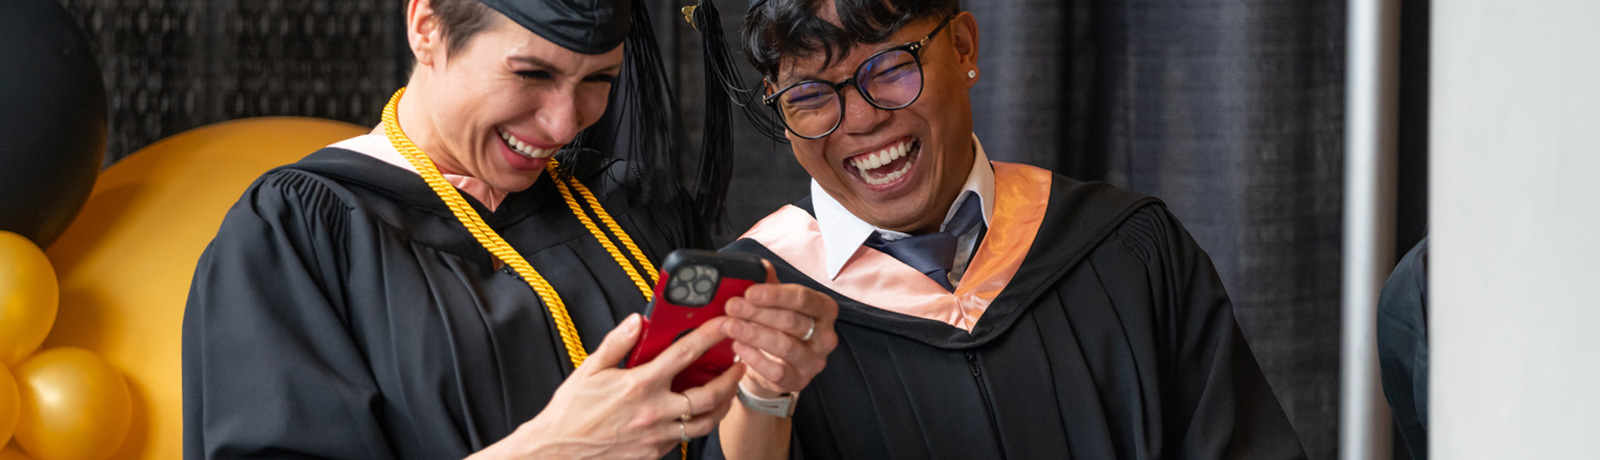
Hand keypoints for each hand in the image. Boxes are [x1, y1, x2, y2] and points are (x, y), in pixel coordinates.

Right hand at [473, 313, 744, 458]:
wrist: (557, 449)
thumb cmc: (571, 411)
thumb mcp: (590, 369)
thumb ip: (616, 343)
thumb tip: (636, 321)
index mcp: (639, 385)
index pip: (685, 354)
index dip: (709, 336)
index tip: (724, 325)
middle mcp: (653, 412)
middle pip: (709, 396)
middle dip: (731, 379)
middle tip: (739, 365)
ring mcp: (656, 436)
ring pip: (705, 423)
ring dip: (722, 405)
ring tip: (726, 391)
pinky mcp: (654, 453)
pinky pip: (685, 438)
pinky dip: (696, 424)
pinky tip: (696, 412)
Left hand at [723, 261, 838, 399]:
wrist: (774, 364)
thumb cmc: (777, 326)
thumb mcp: (775, 302)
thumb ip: (769, 284)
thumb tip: (761, 266)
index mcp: (824, 309)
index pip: (803, 298)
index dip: (775, 295)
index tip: (750, 291)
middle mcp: (826, 336)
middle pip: (792, 321)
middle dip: (758, 313)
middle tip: (732, 306)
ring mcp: (814, 361)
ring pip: (785, 346)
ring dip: (754, 334)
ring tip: (729, 325)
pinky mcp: (799, 381)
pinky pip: (777, 372)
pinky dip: (755, 358)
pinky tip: (738, 347)